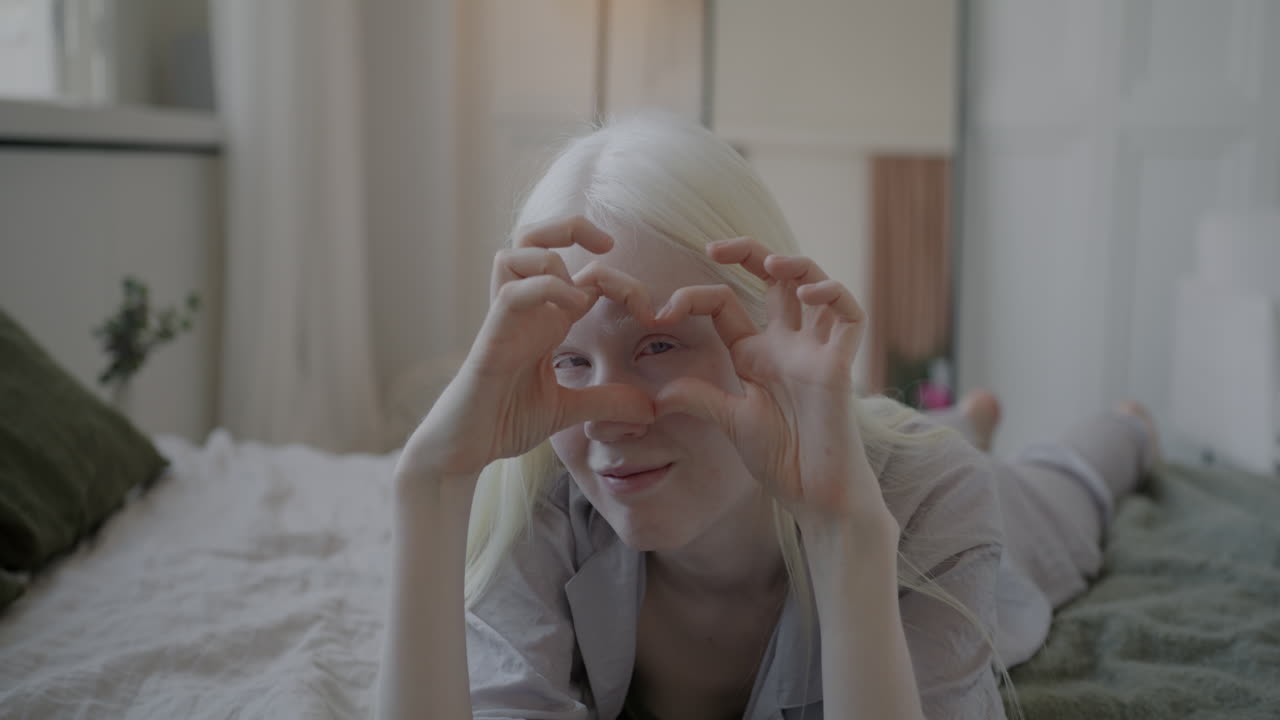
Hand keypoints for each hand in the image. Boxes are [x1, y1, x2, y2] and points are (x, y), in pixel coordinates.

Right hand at [397, 216, 657, 481]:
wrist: (463, 451)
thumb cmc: (503, 421)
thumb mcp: (568, 411)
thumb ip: (606, 401)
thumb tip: (649, 407)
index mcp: (545, 321)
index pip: (580, 272)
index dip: (620, 280)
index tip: (650, 313)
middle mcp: (525, 311)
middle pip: (534, 237)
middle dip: (572, 227)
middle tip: (607, 245)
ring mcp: (505, 321)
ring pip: (516, 252)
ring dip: (555, 257)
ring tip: (583, 297)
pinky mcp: (490, 340)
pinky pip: (511, 294)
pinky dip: (544, 288)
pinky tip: (572, 308)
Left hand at [652, 237, 885, 524]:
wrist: (816, 495)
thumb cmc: (782, 459)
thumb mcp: (729, 421)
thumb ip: (699, 398)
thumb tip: (656, 394)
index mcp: (757, 354)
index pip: (726, 304)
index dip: (694, 299)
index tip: (662, 312)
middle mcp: (788, 344)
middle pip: (774, 279)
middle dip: (748, 253)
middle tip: (714, 246)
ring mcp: (816, 351)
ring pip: (815, 284)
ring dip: (795, 264)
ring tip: (770, 262)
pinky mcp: (841, 365)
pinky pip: (849, 315)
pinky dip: (833, 294)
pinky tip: (809, 294)